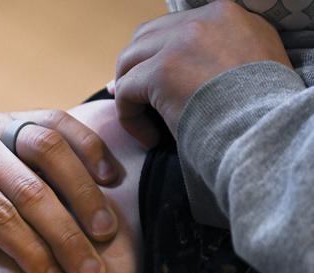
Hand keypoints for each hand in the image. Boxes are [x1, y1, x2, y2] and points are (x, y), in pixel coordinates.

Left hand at [0, 108, 122, 272]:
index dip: (28, 249)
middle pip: (27, 187)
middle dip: (63, 234)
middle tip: (91, 271)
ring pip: (48, 148)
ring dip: (83, 193)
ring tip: (105, 231)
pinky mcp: (16, 113)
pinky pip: (59, 122)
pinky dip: (89, 149)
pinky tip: (111, 180)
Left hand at [115, 0, 291, 146]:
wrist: (266, 131)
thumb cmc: (261, 112)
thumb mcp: (252, 65)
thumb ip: (217, 55)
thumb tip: (168, 68)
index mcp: (226, 15)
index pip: (175, 28)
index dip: (157, 57)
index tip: (153, 87)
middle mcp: (202, 20)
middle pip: (145, 38)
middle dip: (134, 69)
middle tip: (138, 102)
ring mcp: (179, 43)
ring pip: (128, 62)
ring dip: (129, 93)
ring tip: (146, 123)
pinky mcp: (161, 72)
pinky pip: (125, 92)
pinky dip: (129, 119)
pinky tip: (150, 138)